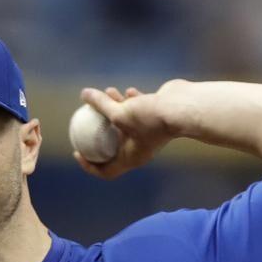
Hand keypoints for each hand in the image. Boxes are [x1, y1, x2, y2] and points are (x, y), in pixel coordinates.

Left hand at [72, 81, 186, 179]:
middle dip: (99, 131)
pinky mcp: (156, 118)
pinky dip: (132, 101)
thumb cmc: (151, 117)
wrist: (183, 109)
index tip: (77, 152)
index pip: (106, 170)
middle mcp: (140, 148)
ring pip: (126, 123)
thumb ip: (101, 105)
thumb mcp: (120, 113)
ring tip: (108, 92)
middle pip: (113, 145)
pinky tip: (129, 91)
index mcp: (131, 158)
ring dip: (115, 107)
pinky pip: (140, 111)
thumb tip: (84, 94)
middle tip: (86, 120)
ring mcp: (149, 133)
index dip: (89, 165)